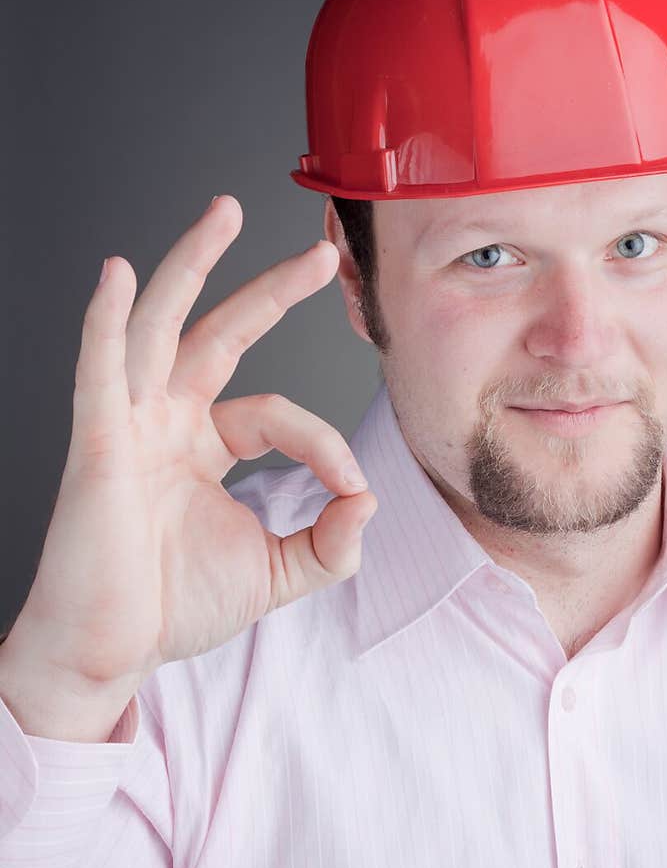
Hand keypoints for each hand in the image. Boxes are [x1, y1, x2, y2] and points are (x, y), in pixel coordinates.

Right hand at [10, 194, 376, 699]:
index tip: (352, 489)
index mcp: (203, 444)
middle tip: (320, 253)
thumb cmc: (172, 608)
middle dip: (268, 288)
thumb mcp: (276, 573)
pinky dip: (107, 321)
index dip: (324, 441)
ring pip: (161, 328)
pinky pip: (100, 372)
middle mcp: (166, 421)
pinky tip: (119, 276)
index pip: (276, 411)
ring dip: (189, 267)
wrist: (108, 654)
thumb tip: (369, 501)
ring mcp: (128, 426)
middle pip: (220, 334)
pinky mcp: (96, 445)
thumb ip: (329, 541)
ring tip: (223, 214)